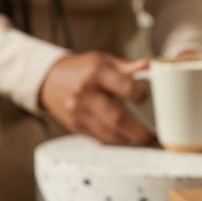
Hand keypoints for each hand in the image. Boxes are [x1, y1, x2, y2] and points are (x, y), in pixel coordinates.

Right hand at [38, 52, 154, 145]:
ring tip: (144, 140)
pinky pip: (99, 138)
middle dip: (138, 130)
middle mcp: (85, 94)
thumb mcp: (102, 60)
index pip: (125, 87)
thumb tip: (149, 65)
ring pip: (108, 133)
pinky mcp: (74, 126)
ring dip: (129, 140)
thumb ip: (126, 66)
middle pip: (116, 117)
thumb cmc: (82, 68)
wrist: (49, 79)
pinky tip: (127, 139)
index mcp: (96, 73)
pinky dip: (116, 140)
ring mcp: (78, 112)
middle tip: (153, 136)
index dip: (140, 95)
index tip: (147, 99)